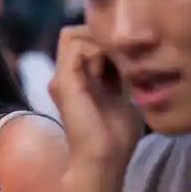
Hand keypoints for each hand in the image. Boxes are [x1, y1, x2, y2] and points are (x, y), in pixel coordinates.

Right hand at [49, 25, 143, 172]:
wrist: (102, 158)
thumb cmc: (115, 137)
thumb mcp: (122, 97)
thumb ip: (119, 76)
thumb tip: (129, 58)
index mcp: (77, 80)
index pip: (83, 40)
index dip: (104, 40)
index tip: (127, 55)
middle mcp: (64, 75)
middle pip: (75, 33)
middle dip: (101, 38)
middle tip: (124, 56)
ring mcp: (61, 77)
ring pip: (75, 35)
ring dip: (100, 44)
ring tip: (116, 66)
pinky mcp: (64, 80)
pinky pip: (78, 47)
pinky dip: (98, 52)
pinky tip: (110, 73)